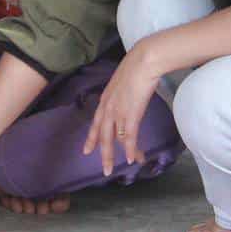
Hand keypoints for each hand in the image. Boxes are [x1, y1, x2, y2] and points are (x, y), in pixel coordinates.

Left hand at [82, 40, 163, 175]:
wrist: (144, 61)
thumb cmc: (136, 67)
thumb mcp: (122, 83)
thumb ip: (120, 93)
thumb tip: (125, 98)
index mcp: (105, 99)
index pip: (96, 123)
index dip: (91, 138)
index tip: (86, 150)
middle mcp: (108, 108)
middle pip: (102, 136)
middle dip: (103, 154)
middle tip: (105, 170)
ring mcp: (118, 112)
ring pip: (115, 139)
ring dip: (119, 155)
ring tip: (120, 168)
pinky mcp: (131, 114)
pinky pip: (129, 137)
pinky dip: (131, 149)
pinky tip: (133, 159)